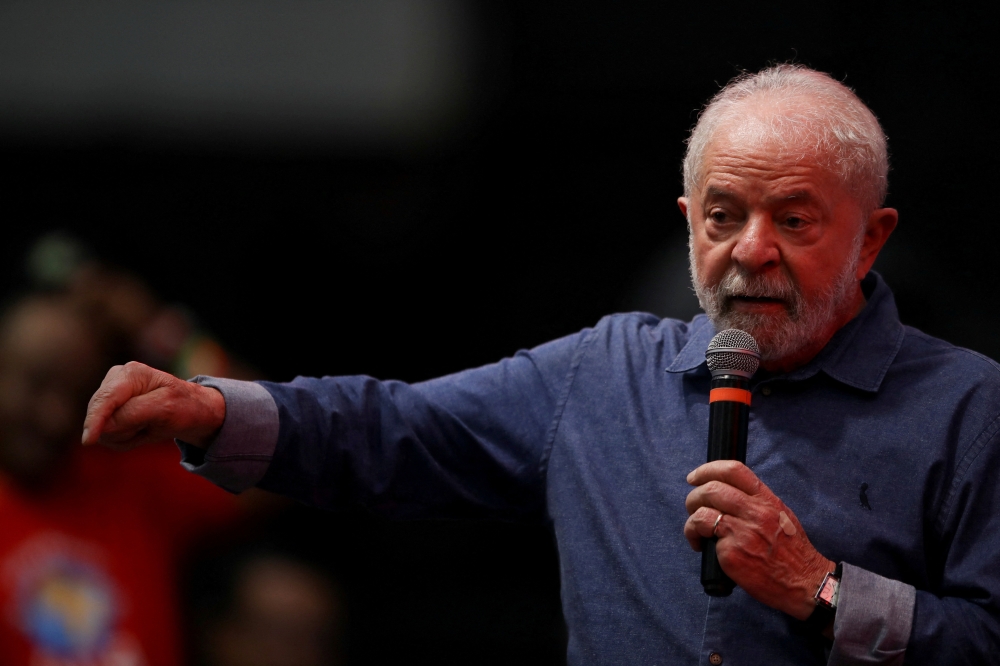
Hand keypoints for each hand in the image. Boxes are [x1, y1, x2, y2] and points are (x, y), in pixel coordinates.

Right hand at [81, 362, 225, 450]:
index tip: (88, 441)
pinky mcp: (108, 412)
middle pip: (101, 417)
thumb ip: (133, 413)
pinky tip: (141, 429)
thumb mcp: (166, 407)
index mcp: (130, 373)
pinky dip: (126, 438)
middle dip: (125, 430)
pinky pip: (107, 436)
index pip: (105, 400)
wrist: (192, 411)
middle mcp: (114, 381)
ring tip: (149, 425)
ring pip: (102, 430)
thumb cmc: (184, 406)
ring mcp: (109, 397)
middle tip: (152, 424)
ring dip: (127, 435)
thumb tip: (103, 426)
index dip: (95, 421)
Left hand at [683, 460, 834, 619]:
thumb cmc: (791, 552)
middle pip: (712, 489)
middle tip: (692, 508)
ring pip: (702, 513)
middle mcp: (755, 512)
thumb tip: (727, 493)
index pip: (734, 470)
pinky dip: (696, 539)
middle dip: (693, 497)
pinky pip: (705, 538)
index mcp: (767, 500)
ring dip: (691, 520)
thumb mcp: (780, 516)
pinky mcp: (732, 553)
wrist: (805, 583)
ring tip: (695, 530)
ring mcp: (743, 532)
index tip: (694, 477)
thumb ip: (756, 502)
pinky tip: (701, 547)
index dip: (707, 470)